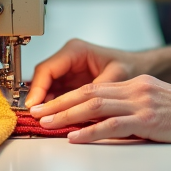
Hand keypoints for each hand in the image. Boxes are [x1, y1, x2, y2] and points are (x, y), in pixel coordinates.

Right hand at [24, 39, 146, 108]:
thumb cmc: (127, 65)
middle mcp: (67, 58)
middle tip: (36, 117)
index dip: (38, 88)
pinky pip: (54, 94)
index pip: (47, 68)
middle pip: (43, 78)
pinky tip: (54, 118)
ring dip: (44, 104)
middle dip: (38, 98)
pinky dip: (53, 106)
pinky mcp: (68, 82)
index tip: (34, 105)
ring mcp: (66, 70)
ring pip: (46, 88)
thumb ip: (99, 89)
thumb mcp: (116, 76)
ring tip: (44, 120)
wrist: (136, 68)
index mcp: (76, 50)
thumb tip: (85, 106)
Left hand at [28, 74, 170, 149]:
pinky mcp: (148, 120)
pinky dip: (89, 131)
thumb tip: (105, 124)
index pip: (95, 87)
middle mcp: (137, 89)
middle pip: (89, 93)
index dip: (68, 96)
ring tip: (47, 123)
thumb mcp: (158, 105)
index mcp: (137, 84)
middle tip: (38, 113)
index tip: (50, 105)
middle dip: (60, 104)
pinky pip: (112, 125)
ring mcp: (142, 103)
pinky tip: (75, 137)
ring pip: (95, 106)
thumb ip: (133, 110)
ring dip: (67, 115)